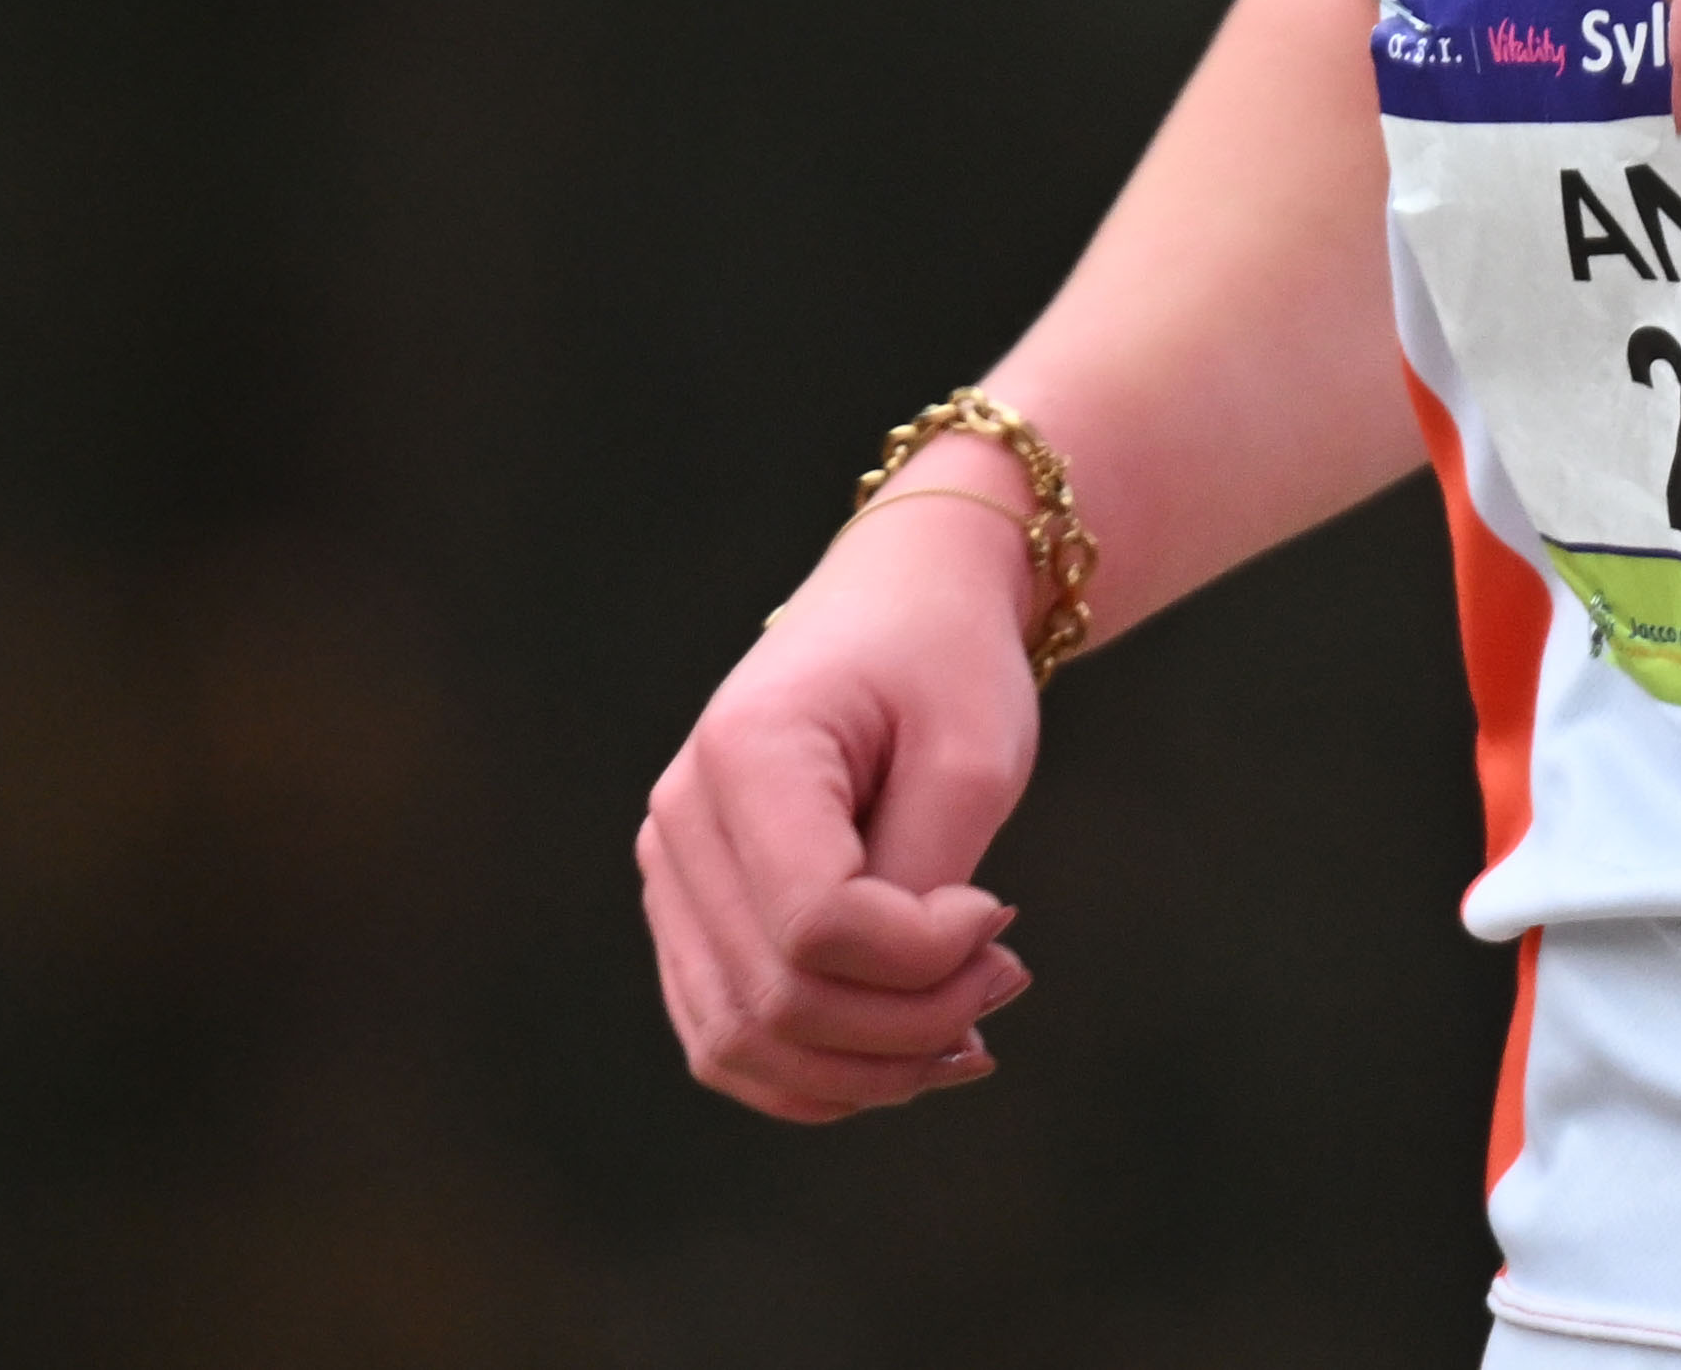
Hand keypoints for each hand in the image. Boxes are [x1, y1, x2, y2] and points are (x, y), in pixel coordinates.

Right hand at [634, 478, 1044, 1119]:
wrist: (901, 607)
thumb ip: (929, 883)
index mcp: (744, 753)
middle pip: (775, 997)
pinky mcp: (690, 918)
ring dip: (865, 1070)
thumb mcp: (969, 756)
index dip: (921, 954)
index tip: (1001, 909)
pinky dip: (817, 1074)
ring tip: (966, 1035)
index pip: (817, 923)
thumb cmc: (945, 665)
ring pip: (741, 1040)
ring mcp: (673, 874)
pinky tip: (905, 1059)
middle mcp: (681, 819)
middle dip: (910, 1024)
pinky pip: (728, 1039)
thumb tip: (910, 1008)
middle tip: (1007, 978)